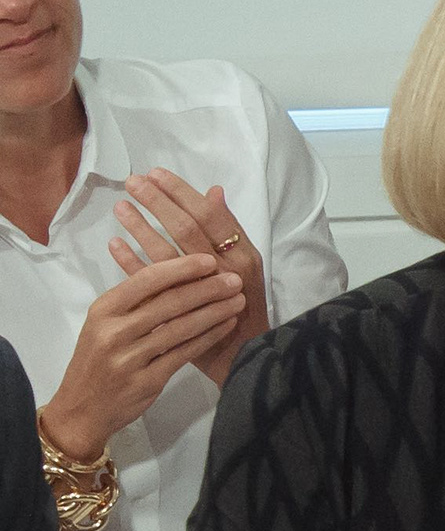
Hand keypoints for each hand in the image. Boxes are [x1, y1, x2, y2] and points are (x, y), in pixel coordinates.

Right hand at [38, 253, 243, 456]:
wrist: (81, 408)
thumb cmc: (97, 360)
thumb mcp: (104, 324)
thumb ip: (135, 302)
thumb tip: (177, 270)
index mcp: (103, 310)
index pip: (147, 280)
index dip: (182, 268)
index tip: (210, 261)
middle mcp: (114, 332)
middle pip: (170, 303)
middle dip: (208, 288)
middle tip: (235, 279)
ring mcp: (130, 358)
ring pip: (182, 328)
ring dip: (215, 311)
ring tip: (239, 300)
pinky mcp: (147, 380)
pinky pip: (185, 353)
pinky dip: (210, 336)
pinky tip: (227, 325)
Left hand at [106, 171, 267, 387]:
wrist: (244, 357)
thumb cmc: (240, 307)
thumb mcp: (241, 263)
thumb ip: (227, 230)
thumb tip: (214, 190)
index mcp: (243, 255)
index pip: (212, 215)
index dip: (183, 193)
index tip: (158, 173)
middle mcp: (227, 270)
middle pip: (189, 228)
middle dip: (160, 202)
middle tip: (134, 182)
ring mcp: (203, 293)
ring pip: (168, 254)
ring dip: (141, 227)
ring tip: (120, 207)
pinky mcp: (183, 313)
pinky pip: (152, 285)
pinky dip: (131, 262)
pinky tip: (114, 244)